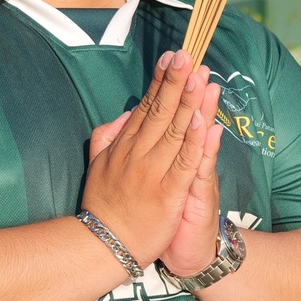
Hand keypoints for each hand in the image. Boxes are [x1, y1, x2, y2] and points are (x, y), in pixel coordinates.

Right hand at [81, 51, 221, 267]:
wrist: (103, 246)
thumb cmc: (104, 206)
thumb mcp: (97, 164)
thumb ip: (108, 136)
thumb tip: (123, 114)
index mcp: (125, 145)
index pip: (147, 106)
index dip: (161, 81)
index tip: (172, 56)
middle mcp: (138, 153)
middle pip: (161, 111)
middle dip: (176, 81)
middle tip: (188, 54)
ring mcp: (153, 172)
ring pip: (175, 131)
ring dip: (189, 102)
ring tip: (199, 76)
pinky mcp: (168, 193)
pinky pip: (185, 162)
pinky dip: (195, 141)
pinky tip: (203, 121)